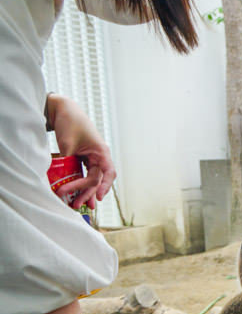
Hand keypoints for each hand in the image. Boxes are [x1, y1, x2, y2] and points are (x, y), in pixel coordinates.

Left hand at [45, 94, 115, 209]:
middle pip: (97, 179)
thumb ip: (67, 162)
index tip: (97, 197)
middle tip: (76, 204)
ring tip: (75, 203)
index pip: (107, 173)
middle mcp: (99, 157)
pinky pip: (83, 174)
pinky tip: (73, 192)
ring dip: (83, 191)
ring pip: (91, 179)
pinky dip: (78, 183)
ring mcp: (91, 158)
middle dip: (87, 193)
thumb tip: (61, 181)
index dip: (103, 186)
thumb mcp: (67, 143)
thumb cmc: (70, 122)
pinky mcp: (83, 158)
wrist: (63, 109)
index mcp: (101, 152)